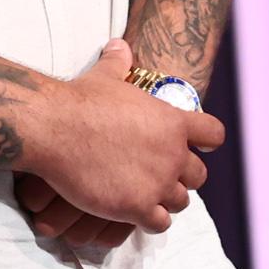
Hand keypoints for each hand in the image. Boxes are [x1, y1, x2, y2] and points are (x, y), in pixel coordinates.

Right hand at [19, 39, 221, 241]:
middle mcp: (173, 154)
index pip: (214, 134)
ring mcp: (157, 183)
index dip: (205, 141)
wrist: (54, 127)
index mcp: (173, 122)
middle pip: (198, 175)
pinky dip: (149, 220)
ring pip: (180, 202)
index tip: (198, 146)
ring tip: (147, 197)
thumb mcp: (104, 76)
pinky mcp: (137, 207)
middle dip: (182, 177)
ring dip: (165, 200)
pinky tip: (133, 212)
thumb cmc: (79, 100)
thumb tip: (119, 45)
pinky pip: (159, 223)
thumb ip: (118, 63)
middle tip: (162, 175)